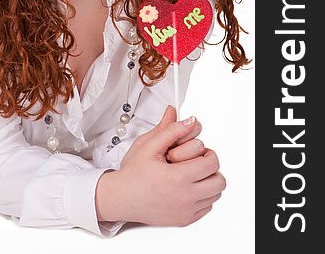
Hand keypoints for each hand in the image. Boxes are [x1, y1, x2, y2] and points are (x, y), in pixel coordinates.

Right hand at [96, 105, 225, 225]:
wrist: (121, 197)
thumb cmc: (133, 173)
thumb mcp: (148, 146)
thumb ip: (170, 130)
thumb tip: (189, 119)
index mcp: (177, 177)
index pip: (211, 163)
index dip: (207, 153)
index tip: (198, 150)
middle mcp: (184, 197)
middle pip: (219, 181)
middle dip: (210, 167)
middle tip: (196, 161)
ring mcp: (186, 212)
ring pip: (215, 195)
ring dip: (208, 182)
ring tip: (190, 174)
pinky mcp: (184, 220)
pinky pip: (206, 207)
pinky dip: (202, 197)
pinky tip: (186, 188)